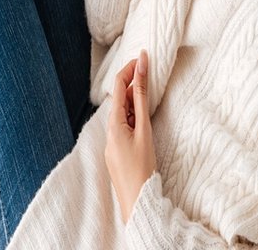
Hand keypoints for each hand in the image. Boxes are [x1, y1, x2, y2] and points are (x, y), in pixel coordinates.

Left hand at [105, 49, 157, 224]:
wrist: (138, 202)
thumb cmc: (142, 167)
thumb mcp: (144, 130)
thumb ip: (141, 99)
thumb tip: (140, 71)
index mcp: (113, 124)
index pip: (118, 87)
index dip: (129, 69)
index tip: (143, 56)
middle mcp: (109, 132)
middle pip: (118, 99)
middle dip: (131, 81)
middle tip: (148, 68)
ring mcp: (113, 143)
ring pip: (121, 112)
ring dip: (132, 98)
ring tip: (148, 88)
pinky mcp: (118, 151)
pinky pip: (124, 125)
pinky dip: (133, 114)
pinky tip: (143, 115)